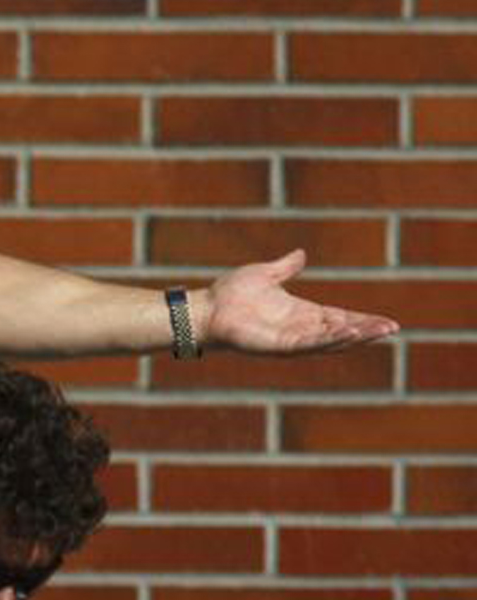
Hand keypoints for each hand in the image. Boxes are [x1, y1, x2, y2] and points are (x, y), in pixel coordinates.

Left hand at [200, 250, 399, 354]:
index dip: (363, 319)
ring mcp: (291, 339)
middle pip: (341, 331)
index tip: (387, 322)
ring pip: (330, 340)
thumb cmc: (231, 293)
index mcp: (301, 313)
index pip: (340, 317)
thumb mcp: (265, 274)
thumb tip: (301, 254)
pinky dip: (329, 340)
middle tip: (392, 329)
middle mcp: (300, 328)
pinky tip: (349, 334)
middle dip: (367, 331)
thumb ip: (286, 267)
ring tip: (379, 331)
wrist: (206, 306)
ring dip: (354, 336)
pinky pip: (309, 344)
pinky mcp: (279, 346)